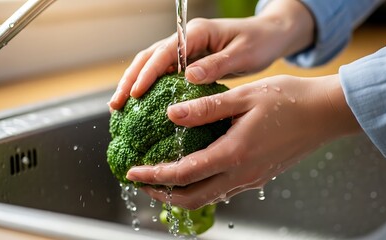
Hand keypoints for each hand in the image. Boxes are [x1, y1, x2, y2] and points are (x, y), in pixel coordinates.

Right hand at [108, 0, 314, 109]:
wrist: (269, 36)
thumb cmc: (259, 42)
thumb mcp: (243, 54)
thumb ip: (217, 64)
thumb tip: (188, 77)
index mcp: (198, 33)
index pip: (165, 52)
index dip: (148, 73)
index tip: (135, 94)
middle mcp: (187, 39)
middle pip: (150, 57)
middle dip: (130, 80)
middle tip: (116, 104)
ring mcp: (187, 50)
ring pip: (152, 65)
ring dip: (134, 83)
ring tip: (119, 106)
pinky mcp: (190, 62)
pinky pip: (164, 74)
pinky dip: (150, 87)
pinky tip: (141, 104)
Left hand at [126, 74, 360, 208]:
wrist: (325, 114)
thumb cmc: (289, 100)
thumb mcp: (244, 97)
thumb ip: (206, 108)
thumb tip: (172, 114)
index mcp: (235, 154)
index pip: (184, 174)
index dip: (154, 176)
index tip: (133, 172)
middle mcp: (242, 174)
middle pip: (192, 198)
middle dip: (162, 193)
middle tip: (141, 181)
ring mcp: (251, 178)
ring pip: (207, 197)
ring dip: (180, 192)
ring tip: (162, 178)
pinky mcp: (258, 176)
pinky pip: (223, 190)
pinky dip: (201, 187)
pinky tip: (194, 171)